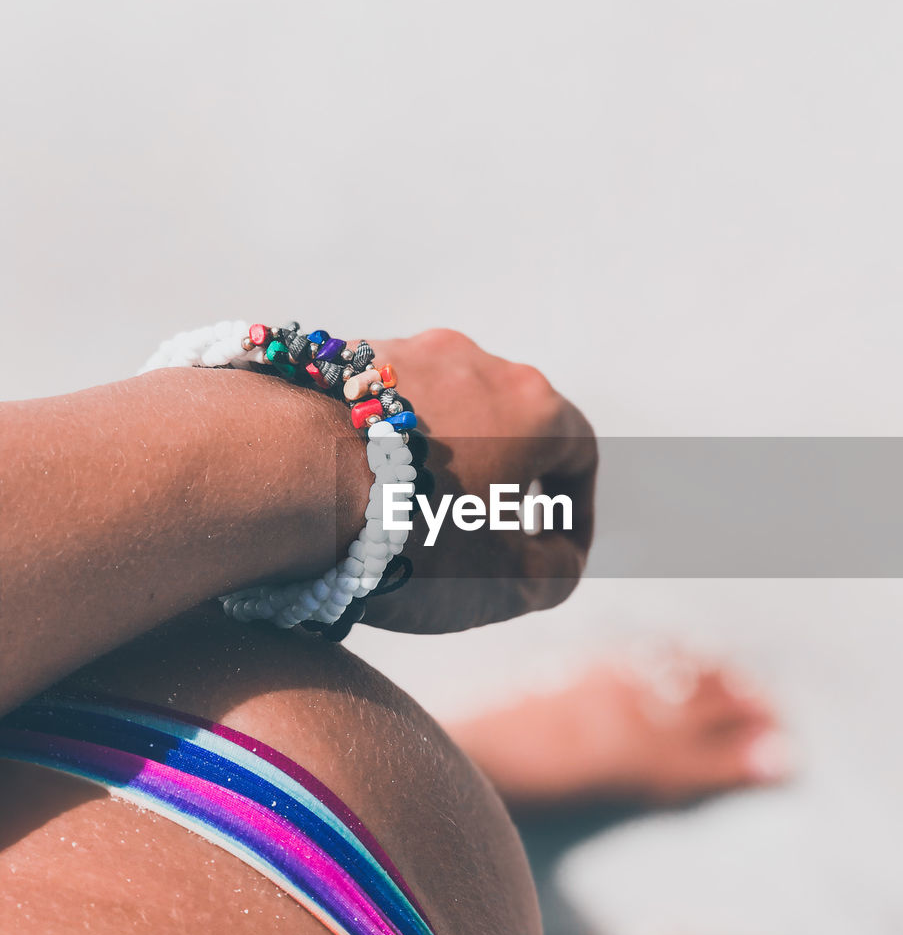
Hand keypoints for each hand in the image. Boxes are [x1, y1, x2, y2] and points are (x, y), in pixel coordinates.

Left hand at [361, 329, 596, 632]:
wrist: (292, 474)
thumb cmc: (413, 534)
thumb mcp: (506, 580)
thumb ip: (554, 572)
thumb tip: (557, 556)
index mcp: (532, 405)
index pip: (577, 452)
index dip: (573, 509)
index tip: (553, 551)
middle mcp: (474, 362)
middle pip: (508, 426)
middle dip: (504, 483)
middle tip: (483, 538)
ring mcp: (402, 354)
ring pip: (440, 413)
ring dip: (440, 463)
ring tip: (409, 519)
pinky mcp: (339, 360)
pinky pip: (378, 410)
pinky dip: (382, 449)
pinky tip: (357, 493)